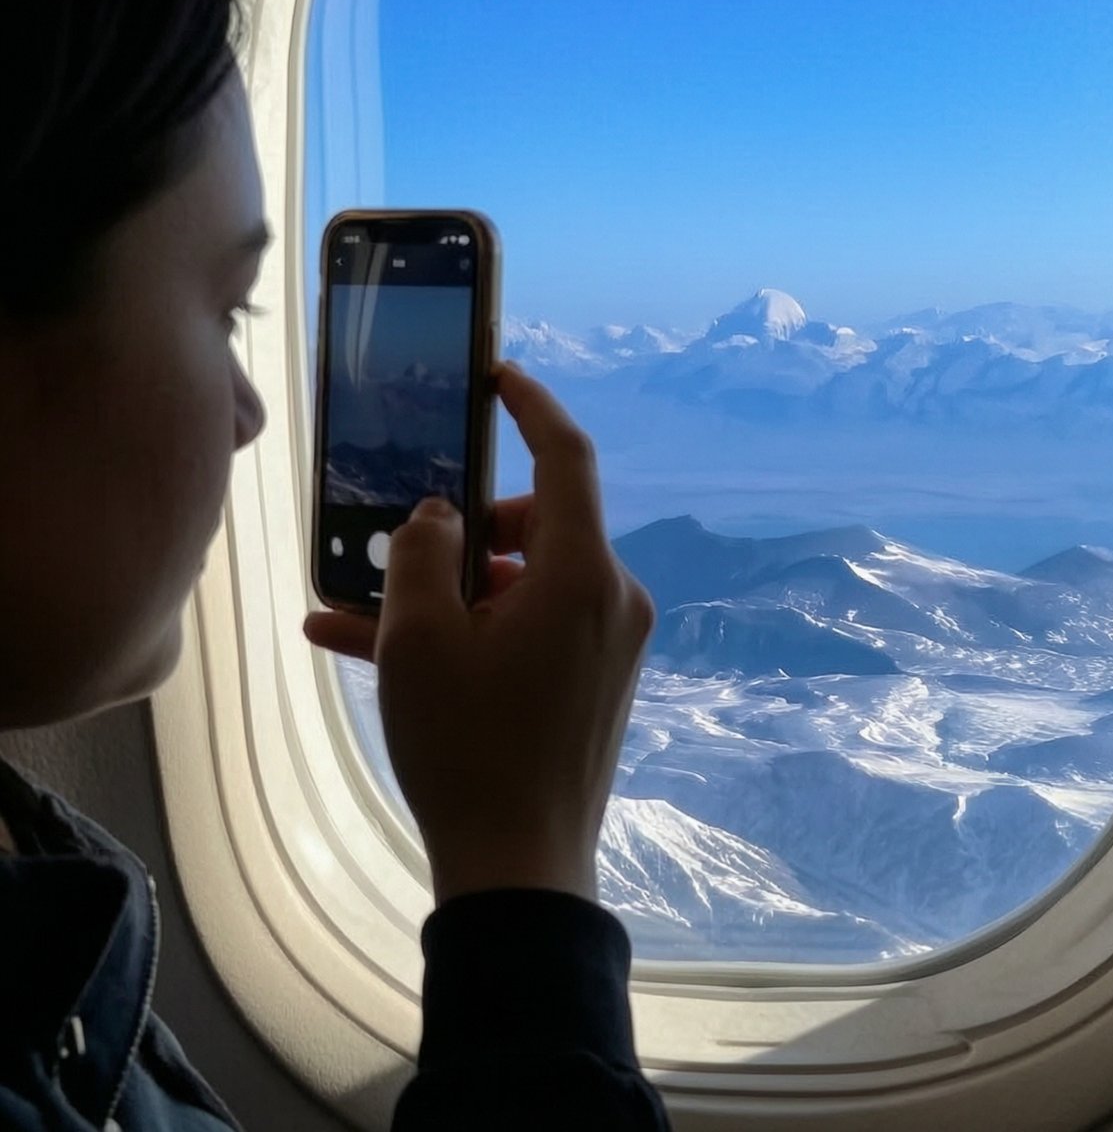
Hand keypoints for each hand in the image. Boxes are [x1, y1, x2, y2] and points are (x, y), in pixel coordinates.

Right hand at [303, 363, 654, 903]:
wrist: (521, 872)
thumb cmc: (467, 751)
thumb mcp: (419, 641)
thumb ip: (421, 553)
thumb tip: (439, 515)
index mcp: (583, 574)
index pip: (568, 457)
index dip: (532, 407)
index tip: (497, 377)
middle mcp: (614, 597)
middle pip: (539, 525)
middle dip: (465, 529)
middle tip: (399, 549)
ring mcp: (612, 642)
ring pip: (526, 583)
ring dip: (452, 590)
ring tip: (359, 615)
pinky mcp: (599, 680)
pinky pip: (534, 629)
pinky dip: (476, 629)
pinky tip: (388, 651)